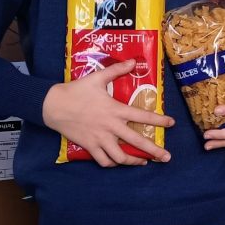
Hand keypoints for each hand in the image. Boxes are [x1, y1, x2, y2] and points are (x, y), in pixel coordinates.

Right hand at [42, 59, 174, 166]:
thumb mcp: (98, 77)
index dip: (159, 121)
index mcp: (116, 110)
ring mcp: (100, 139)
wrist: (53, 105)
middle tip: (166, 157)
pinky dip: (112, 163)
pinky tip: (119, 162)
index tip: (172, 123)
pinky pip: (103, 160)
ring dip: (134, 162)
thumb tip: (133, 61)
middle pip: (137, 142)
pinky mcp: (89, 146)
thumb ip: (117, 70)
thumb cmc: (77, 90)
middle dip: (154, 151)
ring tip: (144, 162)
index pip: (143, 117)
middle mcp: (111, 127)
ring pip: (120, 157)